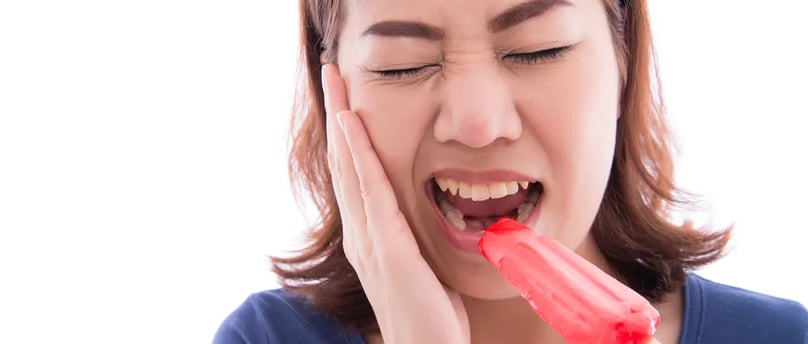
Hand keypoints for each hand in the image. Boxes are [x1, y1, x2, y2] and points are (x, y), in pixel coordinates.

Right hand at [322, 64, 469, 343]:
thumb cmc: (427, 313)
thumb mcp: (417, 262)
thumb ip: (409, 232)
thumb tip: (418, 206)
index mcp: (369, 234)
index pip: (355, 172)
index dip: (347, 131)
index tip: (345, 94)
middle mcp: (361, 232)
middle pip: (345, 162)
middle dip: (338, 113)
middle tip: (331, 71)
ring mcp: (369, 240)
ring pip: (352, 169)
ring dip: (344, 123)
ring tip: (337, 84)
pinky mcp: (387, 249)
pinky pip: (372, 193)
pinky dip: (360, 157)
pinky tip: (353, 129)